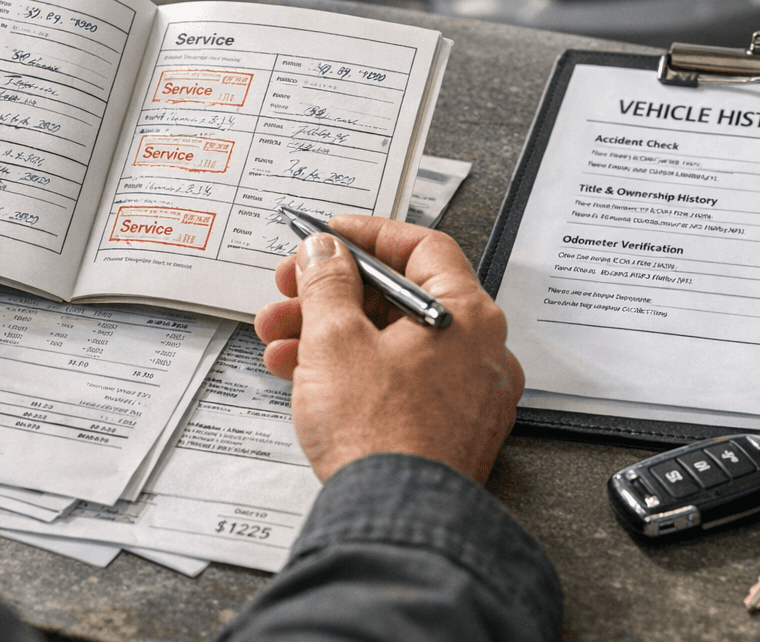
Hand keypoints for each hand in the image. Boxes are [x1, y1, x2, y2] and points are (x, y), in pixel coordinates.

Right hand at [255, 216, 523, 482]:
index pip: (424, 247)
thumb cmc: (380, 437)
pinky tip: (303, 378)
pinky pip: (399, 383)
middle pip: (402, 298)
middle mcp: (480, 353)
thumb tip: (325, 252)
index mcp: (469, 317)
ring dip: (331, 335)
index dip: (369, 235)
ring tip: (279, 341)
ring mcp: (467, 396)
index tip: (329, 236)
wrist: (394, 524)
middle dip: (333, 294)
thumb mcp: (335, 340)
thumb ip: (328, 282)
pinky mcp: (448, 431)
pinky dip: (354, 373)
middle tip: (290, 292)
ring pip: (393, 344)